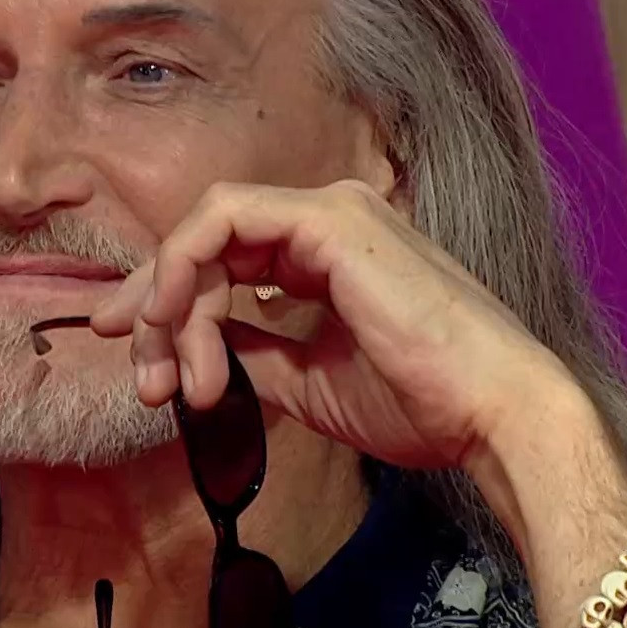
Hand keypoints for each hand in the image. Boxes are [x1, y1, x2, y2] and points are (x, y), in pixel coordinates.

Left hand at [90, 180, 598, 480]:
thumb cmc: (419, 403)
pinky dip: (187, 271)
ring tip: (176, 381)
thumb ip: (251, 354)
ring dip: (170, 305)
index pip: (222, 258)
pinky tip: (182, 330)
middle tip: (138, 375)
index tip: (139, 364)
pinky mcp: (328, 220)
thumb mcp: (307, 382)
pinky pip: (222, 223)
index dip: (166, 304)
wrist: (488, 416)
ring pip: (204, 231)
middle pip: (202, 241)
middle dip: (152, 307)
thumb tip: (196, 353)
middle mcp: (326, 219)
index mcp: (326, 253)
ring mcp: (329, 211)